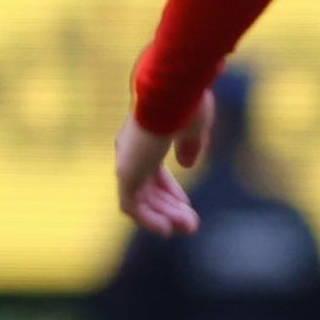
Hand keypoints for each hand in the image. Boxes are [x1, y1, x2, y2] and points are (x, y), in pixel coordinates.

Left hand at [113, 98, 214, 235]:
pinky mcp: (126, 172)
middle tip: (190, 225)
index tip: (187, 206)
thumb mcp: (194, 127)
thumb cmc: (186, 102)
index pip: (152, 172)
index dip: (169, 191)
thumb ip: (190, 146)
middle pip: (147, 188)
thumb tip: (187, 165)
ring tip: (186, 228)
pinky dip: (148, 219)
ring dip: (163, 216)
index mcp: (145, 137)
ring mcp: (127, 161)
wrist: (172, 90)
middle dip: (169, 208)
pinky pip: (131, 205)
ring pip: (140, 199)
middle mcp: (132, 150)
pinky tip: (166, 230)